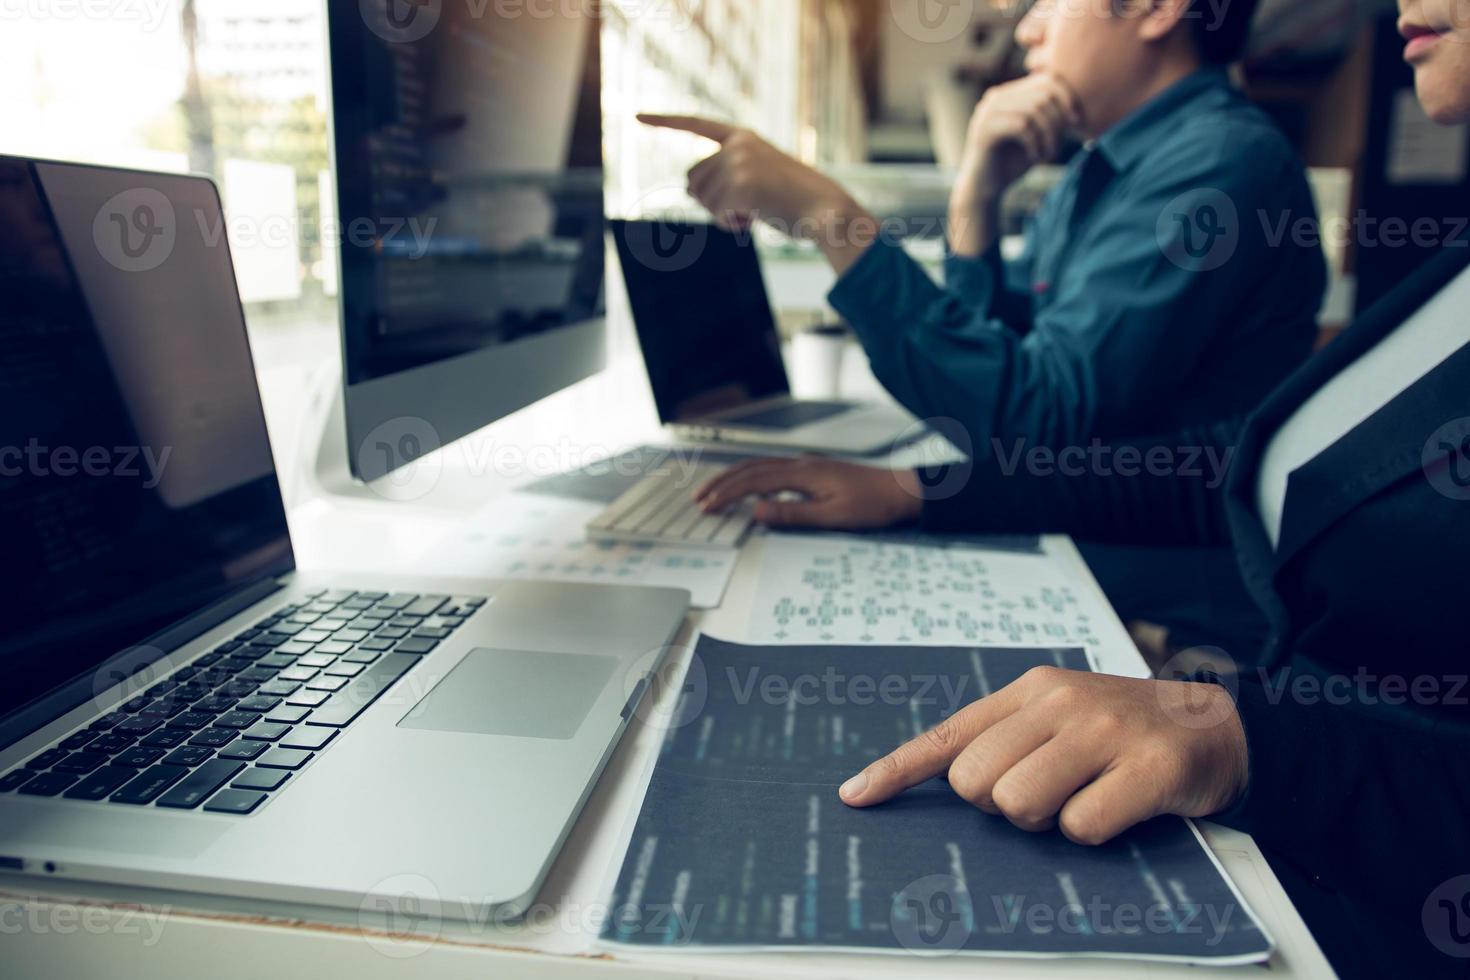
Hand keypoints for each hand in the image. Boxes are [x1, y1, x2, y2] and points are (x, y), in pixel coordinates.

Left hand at [638, 114, 878, 274]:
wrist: (823, 208)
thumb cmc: (792, 198)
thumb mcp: (756, 179)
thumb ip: (724, 176)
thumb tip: (686, 190)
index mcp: (743, 136)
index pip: (696, 123)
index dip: (665, 121)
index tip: (637, 117)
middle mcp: (737, 144)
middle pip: (693, 178)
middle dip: (709, 200)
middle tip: (742, 208)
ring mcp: (738, 163)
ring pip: (701, 199)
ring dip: (722, 215)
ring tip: (754, 212)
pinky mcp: (740, 186)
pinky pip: (716, 214)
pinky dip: (731, 225)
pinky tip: (754, 221)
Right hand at [695, 456, 923, 529]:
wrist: (900, 491)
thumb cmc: (872, 504)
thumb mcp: (832, 517)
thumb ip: (792, 513)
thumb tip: (757, 512)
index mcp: (802, 473)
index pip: (753, 481)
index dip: (727, 494)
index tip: (708, 506)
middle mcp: (801, 463)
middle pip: (751, 468)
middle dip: (722, 483)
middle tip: (700, 499)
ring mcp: (807, 464)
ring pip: (760, 465)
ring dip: (735, 478)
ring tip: (715, 491)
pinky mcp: (813, 469)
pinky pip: (773, 468)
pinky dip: (752, 476)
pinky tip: (749, 486)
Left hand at [838, 667, 1248, 845]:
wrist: (1220, 728)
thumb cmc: (1123, 734)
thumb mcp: (1060, 718)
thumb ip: (1007, 741)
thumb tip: (952, 786)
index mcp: (1030, 690)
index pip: (948, 735)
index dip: (896, 770)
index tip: (853, 797)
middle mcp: (1060, 702)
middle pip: (976, 783)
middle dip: (1002, 806)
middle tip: (1049, 793)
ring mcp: (1104, 731)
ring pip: (1020, 805)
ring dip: (1048, 821)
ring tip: (1085, 797)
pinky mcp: (1148, 767)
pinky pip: (1081, 827)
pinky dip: (1093, 834)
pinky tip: (1121, 807)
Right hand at [949, 74, 1080, 255]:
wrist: (985, 189)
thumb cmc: (1014, 162)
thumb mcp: (1039, 136)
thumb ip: (1052, 118)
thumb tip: (1076, 109)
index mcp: (1009, 93)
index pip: (1046, 80)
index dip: (1067, 98)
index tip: (1076, 122)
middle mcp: (996, 97)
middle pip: (1043, 94)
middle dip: (1059, 120)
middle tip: (1059, 145)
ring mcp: (987, 112)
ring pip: (1034, 111)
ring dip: (1049, 136)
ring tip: (1049, 156)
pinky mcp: (985, 130)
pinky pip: (1022, 127)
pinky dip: (1036, 145)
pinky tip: (1036, 159)